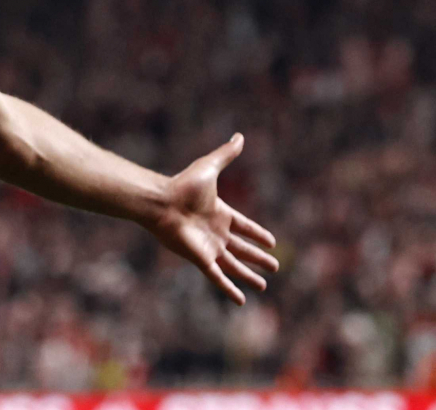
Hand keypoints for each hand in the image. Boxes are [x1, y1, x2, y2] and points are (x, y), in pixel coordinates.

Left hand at [143, 133, 278, 304]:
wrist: (161, 203)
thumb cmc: (183, 186)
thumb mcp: (210, 167)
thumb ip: (226, 154)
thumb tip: (239, 136)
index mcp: (220, 213)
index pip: (244, 226)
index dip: (258, 234)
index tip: (272, 242)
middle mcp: (216, 232)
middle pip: (242, 248)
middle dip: (258, 258)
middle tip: (275, 266)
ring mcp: (209, 247)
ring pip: (234, 265)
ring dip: (248, 276)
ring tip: (263, 286)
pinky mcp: (201, 259)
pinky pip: (218, 277)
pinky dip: (230, 289)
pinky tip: (241, 300)